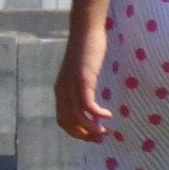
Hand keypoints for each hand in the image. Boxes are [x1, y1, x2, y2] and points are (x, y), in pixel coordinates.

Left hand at [53, 23, 114, 142]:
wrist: (86, 30)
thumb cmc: (87, 52)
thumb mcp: (82, 75)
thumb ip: (82, 89)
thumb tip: (91, 106)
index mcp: (60, 91)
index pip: (63, 121)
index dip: (76, 133)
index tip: (92, 137)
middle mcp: (62, 90)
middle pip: (68, 123)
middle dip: (84, 135)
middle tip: (100, 139)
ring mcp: (71, 85)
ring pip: (77, 117)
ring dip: (91, 129)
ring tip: (105, 132)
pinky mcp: (82, 79)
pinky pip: (87, 104)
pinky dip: (96, 114)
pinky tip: (108, 115)